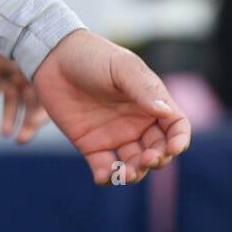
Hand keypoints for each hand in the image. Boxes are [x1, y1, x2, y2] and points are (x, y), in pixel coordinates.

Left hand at [0, 18, 49, 142]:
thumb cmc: (9, 9)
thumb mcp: (30, 35)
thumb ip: (43, 58)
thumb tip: (62, 86)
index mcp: (41, 60)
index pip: (48, 93)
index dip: (44, 111)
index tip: (39, 124)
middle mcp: (24, 67)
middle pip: (30, 101)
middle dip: (27, 121)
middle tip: (22, 139)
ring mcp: (4, 69)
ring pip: (9, 100)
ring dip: (9, 118)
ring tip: (7, 134)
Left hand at [32, 29, 191, 184]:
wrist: (52, 57)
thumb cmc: (92, 56)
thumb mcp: (121, 67)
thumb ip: (143, 89)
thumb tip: (166, 113)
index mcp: (150, 102)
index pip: (176, 126)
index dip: (180, 139)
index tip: (174, 147)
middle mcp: (136, 122)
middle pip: (158, 150)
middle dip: (157, 159)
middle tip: (146, 159)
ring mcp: (114, 135)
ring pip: (134, 164)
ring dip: (134, 173)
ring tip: (126, 173)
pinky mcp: (91, 145)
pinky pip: (104, 168)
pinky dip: (107, 176)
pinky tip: (103, 176)